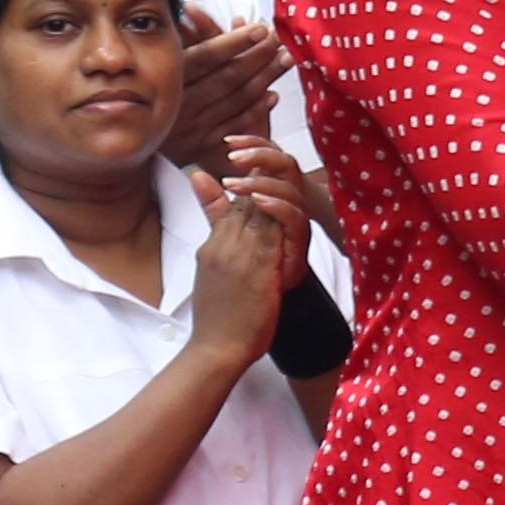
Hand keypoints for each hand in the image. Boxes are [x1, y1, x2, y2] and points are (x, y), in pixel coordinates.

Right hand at [167, 7, 287, 171]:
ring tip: (286, 59)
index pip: (205, 56)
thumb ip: (181, 41)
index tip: (261, 28)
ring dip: (265, 78)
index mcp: (167, 79)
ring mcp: (191, 128)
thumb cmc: (151, 92)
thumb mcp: (163, 64)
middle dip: (258, 57)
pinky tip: (273, 95)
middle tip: (281, 41)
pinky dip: (256, 110)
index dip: (234, 42)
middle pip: (226, 77)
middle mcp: (178, 104)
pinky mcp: (203, 148)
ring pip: (235, 99)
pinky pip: (235, 126)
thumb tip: (194, 9)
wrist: (137, 142)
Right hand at [187, 145, 308, 361]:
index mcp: (213, 245)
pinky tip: (298, 205)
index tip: (268, 164)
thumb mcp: (211, 271)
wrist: (216, 349)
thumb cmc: (218, 316)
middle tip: (284, 155)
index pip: (236, 203)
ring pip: (259, 212)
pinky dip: (283, 218)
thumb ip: (213, 241)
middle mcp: (224, 246)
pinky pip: (272, 236)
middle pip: (247, 200)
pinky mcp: (255, 271)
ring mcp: (239, 257)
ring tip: (293, 172)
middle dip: (265, 177)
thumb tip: (206, 216)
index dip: (253, 181)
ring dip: (275, 192)